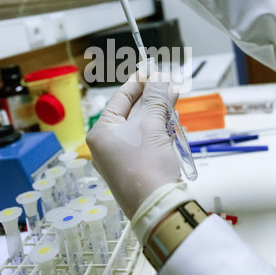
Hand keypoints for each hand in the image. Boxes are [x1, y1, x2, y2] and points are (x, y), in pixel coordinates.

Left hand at [86, 72, 180, 219]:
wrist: (158, 205)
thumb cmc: (146, 165)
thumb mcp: (151, 126)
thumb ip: (155, 99)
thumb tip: (159, 79)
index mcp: (102, 132)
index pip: (120, 98)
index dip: (138, 81)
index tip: (151, 68)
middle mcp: (108, 143)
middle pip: (132, 111)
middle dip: (152, 96)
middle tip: (168, 82)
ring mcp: (121, 155)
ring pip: (142, 124)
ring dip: (158, 111)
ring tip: (174, 96)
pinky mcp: (137, 164)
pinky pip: (147, 139)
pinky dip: (159, 128)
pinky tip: (172, 119)